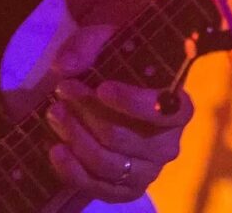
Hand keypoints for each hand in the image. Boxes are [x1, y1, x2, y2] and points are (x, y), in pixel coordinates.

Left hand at [44, 24, 193, 203]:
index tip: (102, 89)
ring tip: (54, 114)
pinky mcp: (126, 190)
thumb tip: (64, 66)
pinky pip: (99, 188)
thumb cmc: (118, 64)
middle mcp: (168, 145)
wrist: (113, 92)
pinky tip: (56, 149)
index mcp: (178, 108)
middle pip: (124, 138)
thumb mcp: (106, 41)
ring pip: (108, 164)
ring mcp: (147, 171)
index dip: (133, 103)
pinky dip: (74, 172)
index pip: (165, 111)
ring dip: (76, 138)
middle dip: (87, 115)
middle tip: (60, 92)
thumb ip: (87, 45)